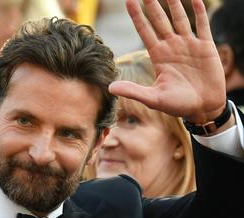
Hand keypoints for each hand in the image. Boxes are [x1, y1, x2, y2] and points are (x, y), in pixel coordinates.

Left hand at [108, 0, 225, 123]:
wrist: (203, 108)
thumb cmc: (178, 104)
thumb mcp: (153, 98)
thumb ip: (133, 91)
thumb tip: (110, 88)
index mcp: (158, 56)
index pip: (145, 31)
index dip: (137, 16)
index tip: (128, 1)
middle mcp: (172, 46)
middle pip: (159, 20)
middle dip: (152, 5)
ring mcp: (189, 45)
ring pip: (179, 18)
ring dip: (174, 4)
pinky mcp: (206, 47)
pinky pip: (202, 25)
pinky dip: (199, 12)